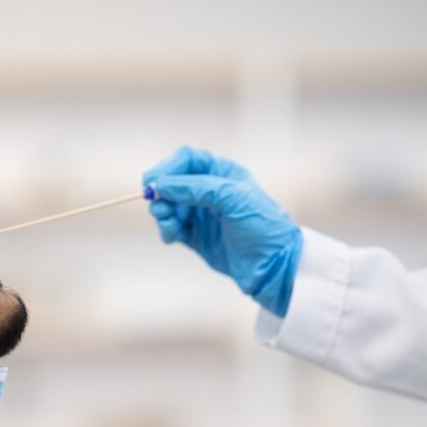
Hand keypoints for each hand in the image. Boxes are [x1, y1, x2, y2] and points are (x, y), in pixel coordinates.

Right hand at [143, 146, 302, 316]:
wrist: (274, 266)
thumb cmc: (262, 227)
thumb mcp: (231, 198)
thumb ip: (195, 188)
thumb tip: (160, 185)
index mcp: (222, 174)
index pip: (187, 160)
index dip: (167, 168)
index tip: (152, 182)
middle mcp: (210, 192)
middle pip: (173, 183)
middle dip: (162, 194)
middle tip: (158, 208)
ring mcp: (202, 215)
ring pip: (169, 206)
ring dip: (163, 214)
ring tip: (169, 226)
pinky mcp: (197, 237)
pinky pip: (172, 228)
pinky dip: (167, 230)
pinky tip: (171, 237)